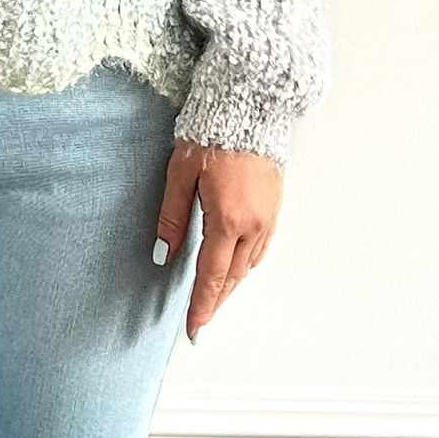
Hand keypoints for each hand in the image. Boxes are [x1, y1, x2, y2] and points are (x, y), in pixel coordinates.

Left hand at [154, 139, 282, 340]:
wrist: (250, 107)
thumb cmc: (211, 136)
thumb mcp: (180, 174)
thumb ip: (172, 217)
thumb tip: (163, 254)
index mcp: (227, 219)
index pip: (210, 275)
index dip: (202, 306)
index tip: (194, 329)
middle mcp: (253, 225)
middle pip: (231, 276)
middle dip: (215, 301)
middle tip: (201, 322)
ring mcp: (268, 217)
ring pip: (248, 265)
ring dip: (230, 284)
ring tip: (214, 299)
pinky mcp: (275, 207)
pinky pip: (260, 248)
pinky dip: (246, 264)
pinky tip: (236, 268)